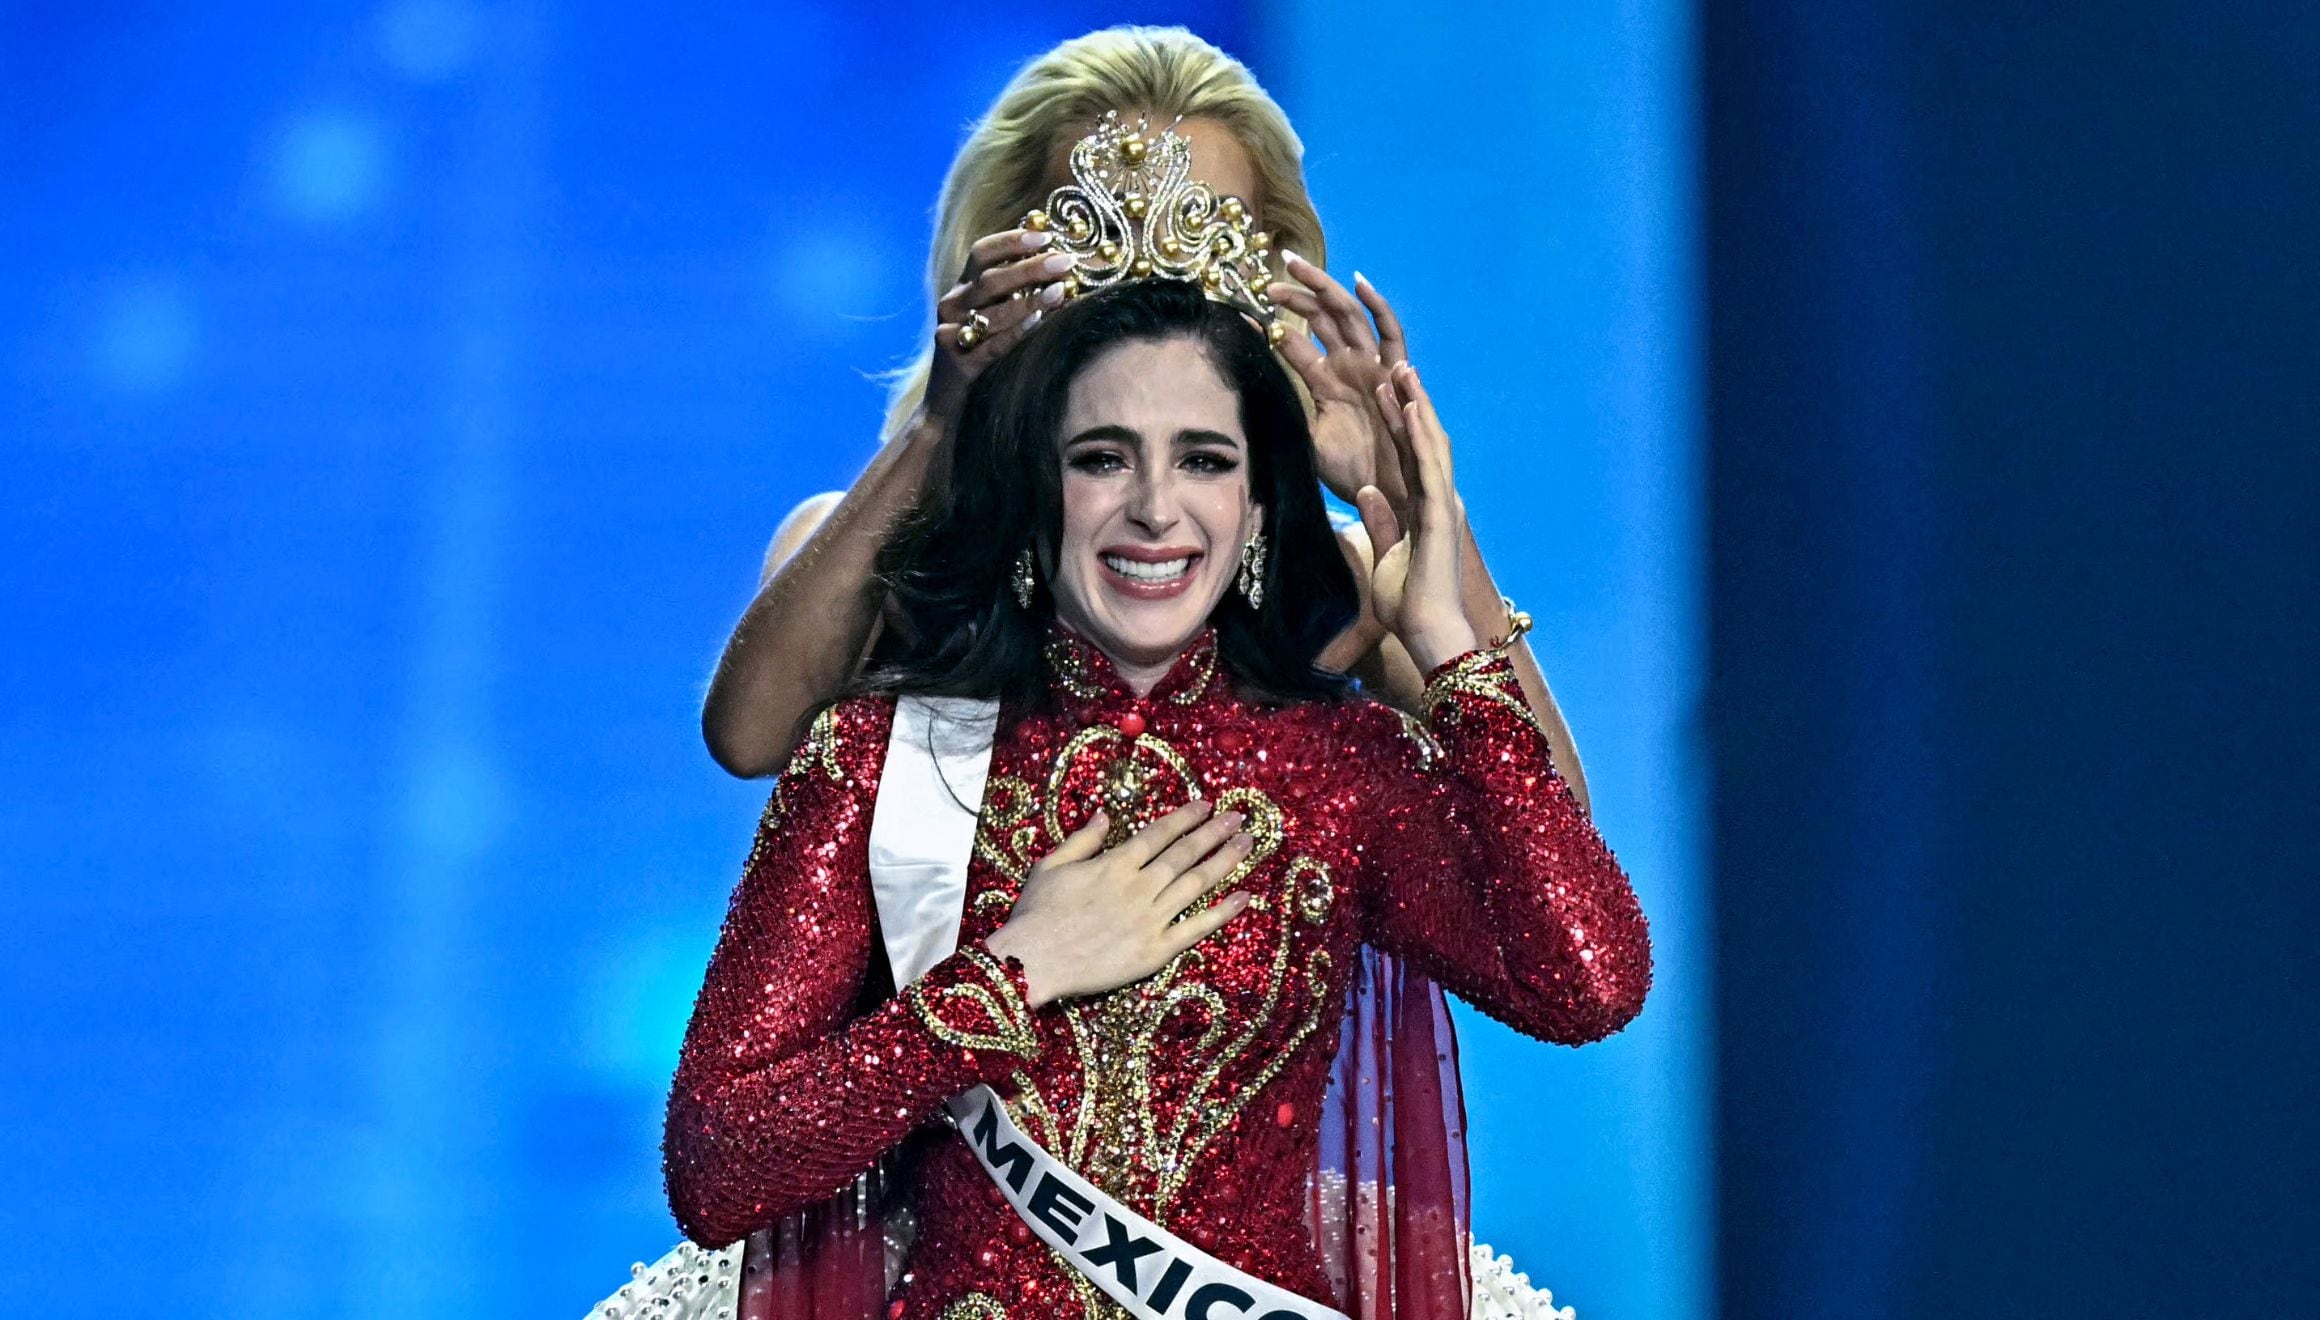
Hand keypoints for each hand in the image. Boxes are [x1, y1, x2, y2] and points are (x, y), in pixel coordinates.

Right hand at [923, 228, 1074, 421]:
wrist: (949, 405)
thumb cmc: (983, 357)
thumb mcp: (995, 319)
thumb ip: (1017, 293)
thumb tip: (1063, 268)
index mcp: (962, 289)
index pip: (982, 252)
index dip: (1012, 241)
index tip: (1046, 235)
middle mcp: (952, 305)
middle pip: (990, 278)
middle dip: (1030, 267)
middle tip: (1065, 261)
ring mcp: (951, 332)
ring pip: (991, 311)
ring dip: (1029, 299)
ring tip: (1061, 290)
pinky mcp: (957, 362)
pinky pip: (990, 344)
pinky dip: (1016, 332)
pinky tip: (1040, 322)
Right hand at [985, 800, 1255, 1006]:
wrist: (1031, 962)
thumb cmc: (1035, 915)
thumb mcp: (1051, 866)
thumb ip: (1083, 840)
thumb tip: (1106, 814)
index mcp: (1115, 864)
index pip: (1160, 834)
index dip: (1186, 818)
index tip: (1207, 806)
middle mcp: (1139, 887)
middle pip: (1185, 854)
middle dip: (1214, 833)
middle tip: (1239, 818)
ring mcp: (1150, 919)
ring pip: (1196, 884)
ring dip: (1225, 861)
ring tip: (1247, 844)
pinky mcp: (1155, 951)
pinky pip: (1196, 929)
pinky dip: (1222, 912)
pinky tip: (1243, 897)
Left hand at [1264, 254, 1409, 505]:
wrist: (1386, 493)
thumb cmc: (1349, 473)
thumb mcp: (1305, 442)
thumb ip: (1283, 417)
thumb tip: (1244, 403)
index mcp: (1325, 381)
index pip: (1293, 343)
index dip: (1269, 325)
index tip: (1240, 311)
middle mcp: (1347, 366)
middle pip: (1320, 317)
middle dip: (1296, 292)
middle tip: (1267, 277)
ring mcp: (1371, 365)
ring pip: (1347, 314)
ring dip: (1323, 289)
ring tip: (1296, 266)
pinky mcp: (1394, 372)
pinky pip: (1391, 333)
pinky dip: (1377, 306)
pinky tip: (1358, 282)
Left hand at [1354, 362, 1478, 671]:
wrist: (1428, 634)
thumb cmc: (1408, 606)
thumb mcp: (1383, 556)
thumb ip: (1379, 523)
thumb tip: (1366, 493)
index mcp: (1424, 511)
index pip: (1407, 457)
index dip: (1398, 423)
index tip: (1384, 391)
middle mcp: (1438, 502)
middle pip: (1423, 442)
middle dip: (1410, 402)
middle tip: (1395, 364)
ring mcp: (1442, 507)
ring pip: (1430, 445)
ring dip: (1416, 406)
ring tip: (1402, 370)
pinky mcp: (1440, 517)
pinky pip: (1429, 468)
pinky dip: (1420, 437)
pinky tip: (1411, 409)